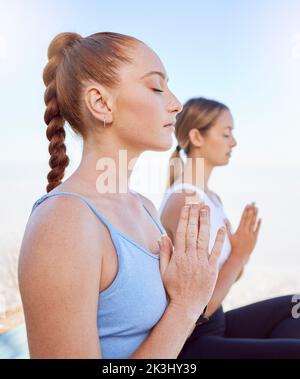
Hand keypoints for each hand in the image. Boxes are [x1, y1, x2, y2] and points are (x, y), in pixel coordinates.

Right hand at [158, 203, 225, 318]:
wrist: (186, 306)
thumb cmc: (173, 288)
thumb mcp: (164, 271)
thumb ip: (164, 253)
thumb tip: (162, 237)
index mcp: (178, 256)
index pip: (181, 232)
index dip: (184, 218)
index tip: (186, 207)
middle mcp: (190, 257)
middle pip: (193, 232)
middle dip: (195, 215)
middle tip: (197, 202)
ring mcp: (202, 263)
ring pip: (204, 238)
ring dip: (205, 222)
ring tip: (206, 209)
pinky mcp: (212, 269)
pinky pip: (216, 252)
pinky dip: (219, 240)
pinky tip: (221, 228)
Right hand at [225, 202, 261, 264]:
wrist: (240, 255)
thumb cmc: (233, 246)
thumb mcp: (229, 236)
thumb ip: (227, 227)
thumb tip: (224, 219)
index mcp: (240, 229)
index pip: (243, 218)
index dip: (245, 211)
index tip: (247, 204)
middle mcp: (246, 231)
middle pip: (249, 218)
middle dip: (251, 210)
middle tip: (253, 203)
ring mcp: (251, 234)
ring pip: (254, 222)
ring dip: (255, 215)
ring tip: (257, 207)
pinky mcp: (255, 238)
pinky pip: (257, 229)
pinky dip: (258, 224)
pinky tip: (260, 218)